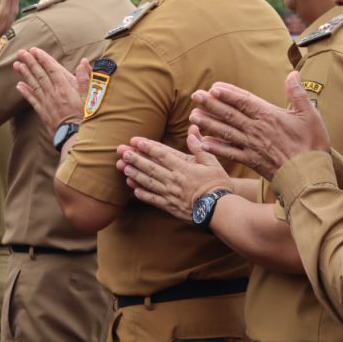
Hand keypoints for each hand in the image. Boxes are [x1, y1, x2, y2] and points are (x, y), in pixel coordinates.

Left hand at [14, 47, 87, 130]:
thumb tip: (83, 62)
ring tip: (17, 65)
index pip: (52, 69)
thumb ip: (86, 79)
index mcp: (65, 88)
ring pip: (34, 85)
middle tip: (21, 52)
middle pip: (40, 75)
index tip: (35, 50)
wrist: (75, 136)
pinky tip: (18, 85)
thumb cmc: (85, 117)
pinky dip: (25, 92)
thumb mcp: (91, 97)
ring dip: (25, 74)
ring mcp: (46, 103)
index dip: (43, 59)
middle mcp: (53, 93)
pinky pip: (32, 100)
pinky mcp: (43, 112)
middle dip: (31, 62)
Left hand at [116, 131, 232, 220]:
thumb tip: (192, 131)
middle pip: (150, 167)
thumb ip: (199, 147)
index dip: (147, 147)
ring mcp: (170, 194)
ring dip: (134, 174)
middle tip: (122, 152)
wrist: (220, 210)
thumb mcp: (212, 162)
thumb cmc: (218, 185)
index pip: (162, 154)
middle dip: (135, 159)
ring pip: (148, 182)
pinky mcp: (170, 206)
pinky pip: (152, 199)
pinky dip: (141, 194)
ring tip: (123, 167)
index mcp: (184, 168)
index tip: (135, 141)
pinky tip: (132, 188)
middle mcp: (174, 180)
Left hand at [188, 71, 329, 180]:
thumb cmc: (312, 145)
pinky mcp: (250, 161)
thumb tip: (293, 74)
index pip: (244, 101)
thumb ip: (298, 94)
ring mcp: (252, 146)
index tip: (213, 87)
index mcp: (269, 116)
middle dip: (211, 104)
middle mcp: (256, 129)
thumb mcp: (310, 115)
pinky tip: (202, 142)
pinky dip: (216, 148)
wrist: (309, 176)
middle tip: (195, 96)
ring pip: (226, 132)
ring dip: (209, 123)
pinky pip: (229, 153)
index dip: (228, 93)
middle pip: (230, 114)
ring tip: (194, 116)